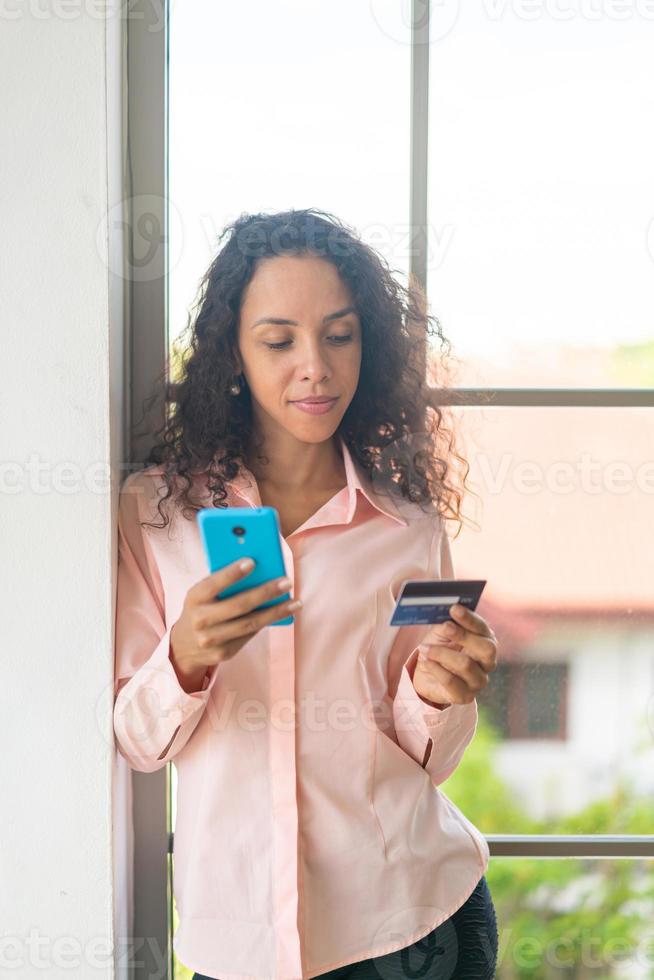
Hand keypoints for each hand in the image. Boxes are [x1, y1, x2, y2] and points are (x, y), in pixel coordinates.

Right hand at [170, 559, 300, 685]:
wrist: (184, 646)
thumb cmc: (201, 608)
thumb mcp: (202, 594)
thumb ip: (222, 582)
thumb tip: (258, 569)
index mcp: (194, 598)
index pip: (213, 584)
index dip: (232, 573)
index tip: (252, 561)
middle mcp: (200, 620)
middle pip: (238, 605)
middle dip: (265, 592)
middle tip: (287, 582)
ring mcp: (211, 640)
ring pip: (250, 624)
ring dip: (276, 612)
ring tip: (295, 602)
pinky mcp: (224, 653)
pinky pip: (250, 635)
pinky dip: (268, 622)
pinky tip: (283, 613)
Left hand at [411, 604, 497, 707]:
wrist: (426, 675)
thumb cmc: (439, 648)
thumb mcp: (441, 632)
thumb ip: (446, 623)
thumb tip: (446, 616)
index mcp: (485, 641)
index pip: (484, 629)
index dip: (470, 619)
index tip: (454, 608)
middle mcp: (487, 662)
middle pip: (486, 648)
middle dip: (464, 635)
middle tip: (445, 627)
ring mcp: (478, 681)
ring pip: (466, 664)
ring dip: (441, 653)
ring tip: (425, 648)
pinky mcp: (465, 696)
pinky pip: (451, 681)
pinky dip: (436, 669)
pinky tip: (426, 661)